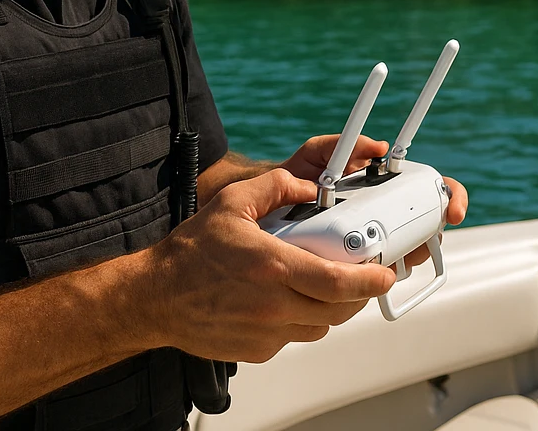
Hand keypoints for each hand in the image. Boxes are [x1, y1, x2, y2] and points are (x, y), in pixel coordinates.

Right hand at [142, 168, 395, 362]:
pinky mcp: (258, 350)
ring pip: (320, 326)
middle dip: (360, 294)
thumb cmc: (190, 253)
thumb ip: (275, 187)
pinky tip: (287, 300)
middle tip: (365, 278)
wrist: (154, 298)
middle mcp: (274, 305)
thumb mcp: (231, 203)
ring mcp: (266, 333)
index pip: (337, 282)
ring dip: (331, 308)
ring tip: (324, 285)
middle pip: (338, 309)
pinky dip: (301, 321)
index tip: (384, 273)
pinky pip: (294, 337)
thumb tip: (307, 188)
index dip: (369, 280)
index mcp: (273, 268)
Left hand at [279, 135, 468, 272]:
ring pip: (409, 253)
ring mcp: (376, 241)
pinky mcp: (360, 266)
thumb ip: (342, 144)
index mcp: (384, 185)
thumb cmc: (293, 180)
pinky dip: (382, 278)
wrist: (262, 215)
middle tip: (420, 243)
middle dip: (432, 235)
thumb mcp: (314, 156)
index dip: (452, 198)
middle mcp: (386, 212)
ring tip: (394, 259)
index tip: (454, 210)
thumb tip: (377, 146)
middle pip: (428, 226)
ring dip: (409, 257)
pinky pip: (382, 276)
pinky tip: (371, 276)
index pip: (431, 188)